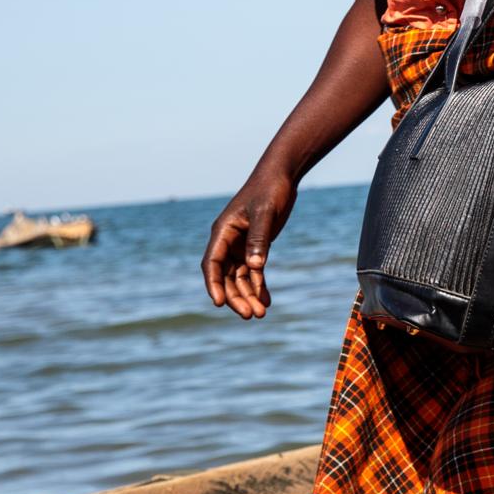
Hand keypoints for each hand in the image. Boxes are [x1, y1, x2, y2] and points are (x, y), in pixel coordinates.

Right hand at [201, 165, 298, 319]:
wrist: (281, 178)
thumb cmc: (270, 191)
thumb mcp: (265, 213)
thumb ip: (260, 240)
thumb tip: (255, 267)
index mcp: (222, 232)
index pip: (212, 264)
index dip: (214, 285)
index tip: (219, 303)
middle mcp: (227, 241)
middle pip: (226, 276)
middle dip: (236, 297)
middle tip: (251, 315)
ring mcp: (240, 245)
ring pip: (240, 277)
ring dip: (249, 295)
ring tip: (261, 314)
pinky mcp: (255, 246)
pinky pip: (253, 272)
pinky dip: (259, 286)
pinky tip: (266, 301)